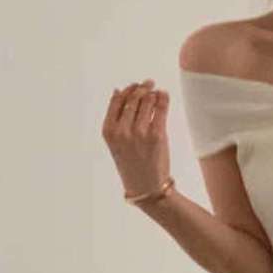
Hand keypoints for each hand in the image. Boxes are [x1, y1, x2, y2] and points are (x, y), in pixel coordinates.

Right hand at [101, 79, 170, 197]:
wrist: (146, 188)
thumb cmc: (132, 165)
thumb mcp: (116, 144)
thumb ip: (116, 120)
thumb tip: (119, 91)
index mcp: (109, 131)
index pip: (117, 100)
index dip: (127, 90)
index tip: (135, 86)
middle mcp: (122, 130)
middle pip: (133, 98)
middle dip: (141, 87)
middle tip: (148, 84)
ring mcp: (139, 132)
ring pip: (146, 100)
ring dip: (152, 91)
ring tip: (156, 91)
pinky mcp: (157, 135)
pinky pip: (160, 108)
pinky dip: (162, 97)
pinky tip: (163, 95)